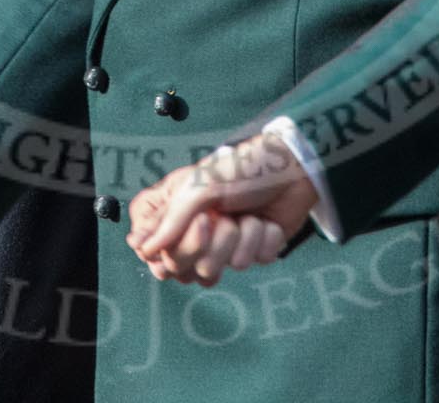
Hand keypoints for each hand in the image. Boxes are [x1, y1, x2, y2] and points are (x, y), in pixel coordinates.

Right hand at [125, 133, 311, 284]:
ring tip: (247, 215)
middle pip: (181, 267)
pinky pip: (249, 263)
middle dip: (209, 242)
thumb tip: (143, 250)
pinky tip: (267, 222)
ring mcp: (221, 243)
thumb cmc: (244, 168)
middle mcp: (193, 229)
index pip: (152, 248)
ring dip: (240, 239)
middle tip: (221, 217)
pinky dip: (261, 241)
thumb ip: (171, 219)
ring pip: (215, 269)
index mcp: (175, 208)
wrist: (295, 168)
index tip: (198, 223)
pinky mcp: (249, 251)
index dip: (171, 246)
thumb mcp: (201, 186)